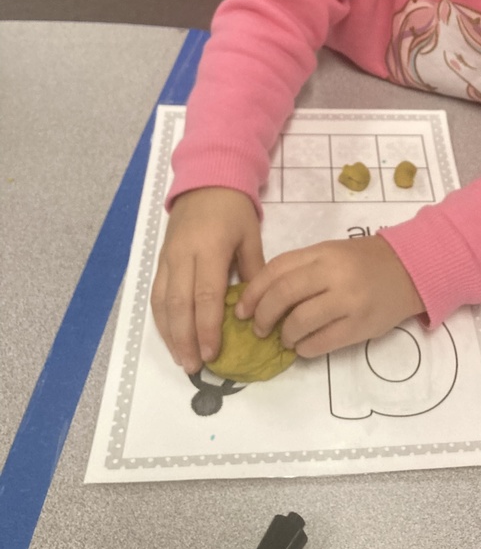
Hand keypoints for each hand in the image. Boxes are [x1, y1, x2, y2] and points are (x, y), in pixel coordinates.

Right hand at [150, 187, 262, 372]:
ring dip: (170, 334)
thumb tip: (255, 307)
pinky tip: (170, 336)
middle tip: (195, 367)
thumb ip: (252, 271)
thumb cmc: (233, 209)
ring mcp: (168, 258)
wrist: (206, 180)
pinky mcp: (160, 260)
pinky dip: (162, 319)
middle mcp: (183, 256)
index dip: (207, 328)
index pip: (206, 296)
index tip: (213, 353)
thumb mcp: (250, 235)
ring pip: (163, 303)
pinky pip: (157, 294)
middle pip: (180, 305)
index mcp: (210, 249)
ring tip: (182, 359)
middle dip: (186, 339)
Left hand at [234, 235, 424, 357]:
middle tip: (259, 328)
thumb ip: (300, 270)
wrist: (409, 270)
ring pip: (300, 322)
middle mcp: (334, 274)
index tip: (242, 310)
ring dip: (285, 335)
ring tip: (285, 338)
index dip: (253, 292)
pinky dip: (305, 349)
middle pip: (283, 295)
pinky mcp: (360, 325)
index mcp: (322, 253)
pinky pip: (322, 342)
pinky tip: (304, 347)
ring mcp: (348, 300)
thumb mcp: (330, 253)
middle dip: (263, 316)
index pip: (277, 270)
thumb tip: (261, 299)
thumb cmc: (363, 262)